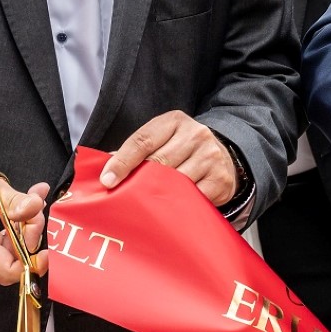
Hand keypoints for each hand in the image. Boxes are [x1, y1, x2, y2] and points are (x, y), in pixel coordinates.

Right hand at [0, 155, 50, 285]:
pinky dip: (16, 224)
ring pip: (11, 248)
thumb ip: (13, 200)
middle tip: (36, 202)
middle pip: (14, 257)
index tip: (45, 244)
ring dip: (26, 224)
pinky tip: (22, 204)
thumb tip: (35, 208)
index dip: (32, 262)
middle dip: (31, 231)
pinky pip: (2, 241)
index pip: (7, 271)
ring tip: (32, 196)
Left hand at [100, 110, 237, 207]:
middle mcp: (195, 134)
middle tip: (121, 198)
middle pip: (158, 162)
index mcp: (174, 121)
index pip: (142, 141)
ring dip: (157, 196)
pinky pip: (193, 197)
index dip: (122, 162)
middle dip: (137, 182)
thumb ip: (137, 152)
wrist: (224, 159)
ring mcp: (210, 156)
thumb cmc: (183, 151)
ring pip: (175, 181)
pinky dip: (178, 205)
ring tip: (145, 206)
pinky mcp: (220, 179)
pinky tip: (169, 210)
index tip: (107, 180)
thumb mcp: (162, 141)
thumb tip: (106, 169)